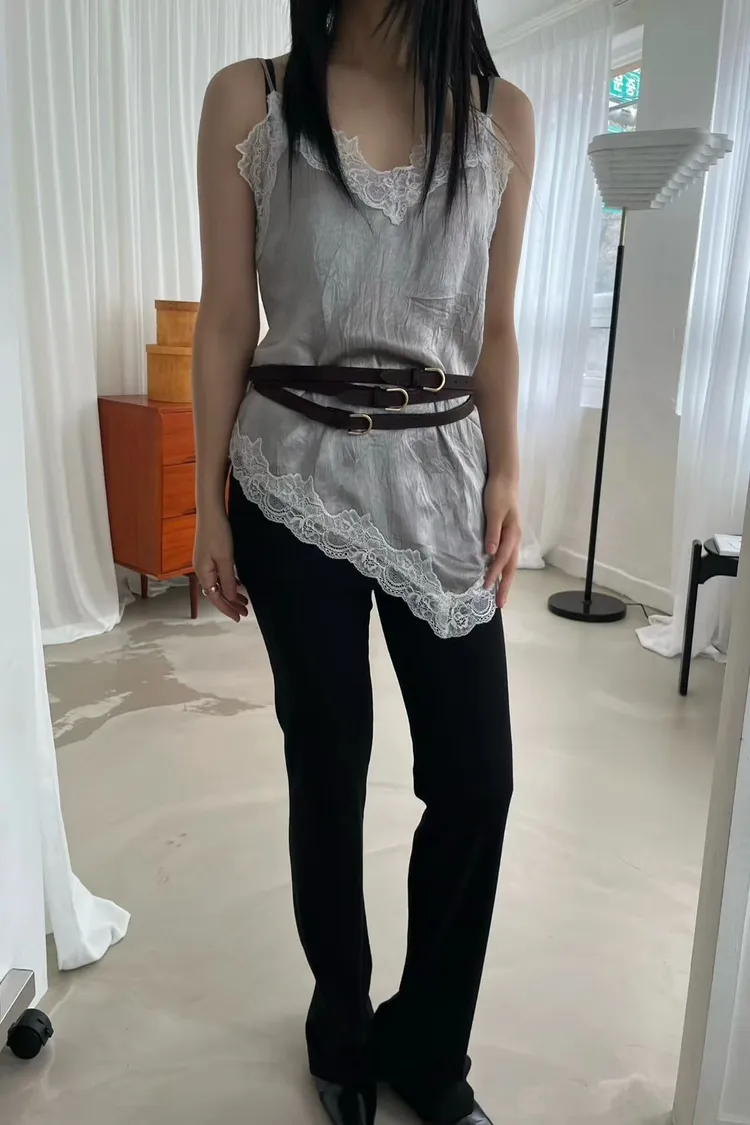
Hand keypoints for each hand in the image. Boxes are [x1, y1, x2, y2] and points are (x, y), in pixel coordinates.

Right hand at [193, 506, 248, 622]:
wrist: (211, 511)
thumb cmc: (218, 533)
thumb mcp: (226, 558)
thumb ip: (228, 579)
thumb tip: (230, 597)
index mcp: (203, 573)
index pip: (215, 597)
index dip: (227, 609)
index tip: (239, 617)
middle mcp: (202, 570)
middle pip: (216, 593)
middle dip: (230, 604)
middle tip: (245, 612)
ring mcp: (205, 563)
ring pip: (218, 584)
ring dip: (231, 593)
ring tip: (244, 601)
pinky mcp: (209, 556)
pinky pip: (219, 575)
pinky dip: (229, 583)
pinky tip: (238, 584)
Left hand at [483, 476, 521, 608]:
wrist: (504, 479)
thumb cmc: (498, 494)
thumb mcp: (494, 511)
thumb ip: (493, 532)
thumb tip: (491, 553)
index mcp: (512, 533)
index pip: (502, 558)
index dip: (494, 573)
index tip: (486, 587)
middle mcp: (515, 538)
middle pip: (511, 567)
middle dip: (505, 586)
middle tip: (500, 604)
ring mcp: (512, 537)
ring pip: (510, 563)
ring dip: (505, 580)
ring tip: (500, 595)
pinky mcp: (508, 535)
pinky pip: (507, 556)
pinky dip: (503, 568)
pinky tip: (497, 574)